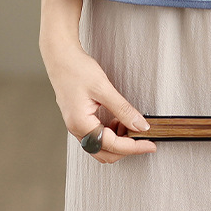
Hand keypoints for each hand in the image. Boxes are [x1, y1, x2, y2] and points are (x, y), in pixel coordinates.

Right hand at [40, 38, 156, 163]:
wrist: (60, 57)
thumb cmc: (76, 68)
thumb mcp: (103, 88)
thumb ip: (123, 109)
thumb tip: (140, 125)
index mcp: (81, 124)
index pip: (112, 145)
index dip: (134, 147)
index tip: (150, 145)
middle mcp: (77, 130)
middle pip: (105, 153)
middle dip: (126, 148)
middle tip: (144, 138)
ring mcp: (77, 126)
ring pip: (101, 146)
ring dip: (119, 141)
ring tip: (132, 125)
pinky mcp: (79, 120)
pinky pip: (97, 136)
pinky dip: (111, 133)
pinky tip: (119, 120)